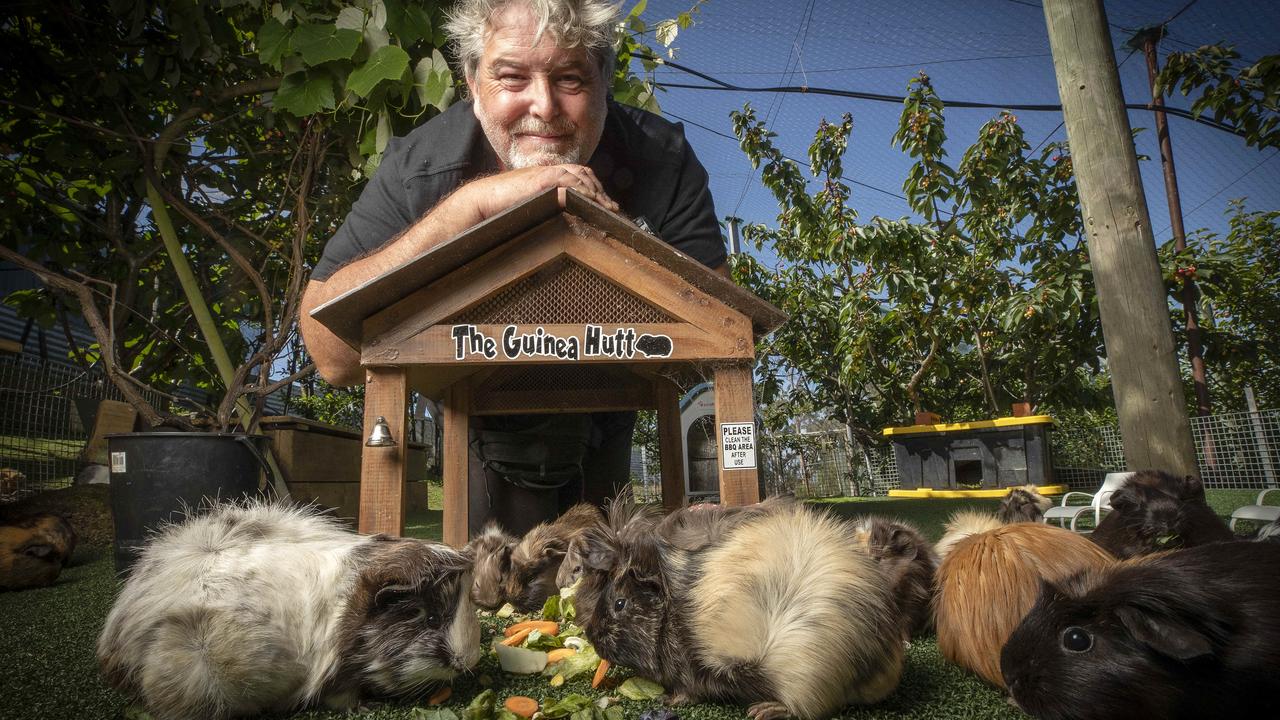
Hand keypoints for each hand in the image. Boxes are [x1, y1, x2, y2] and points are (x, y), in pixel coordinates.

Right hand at [456, 164, 619, 223]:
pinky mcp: (540, 180)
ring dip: (595, 190)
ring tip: (605, 206)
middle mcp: (548, 171)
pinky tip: (590, 201)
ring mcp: (544, 174)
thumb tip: (559, 218)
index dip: (594, 187)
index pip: (578, 175)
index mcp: (547, 176)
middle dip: (600, 189)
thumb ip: (545, 206)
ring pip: (579, 175)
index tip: (605, 204)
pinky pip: (567, 181)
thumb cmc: (501, 206)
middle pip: (583, 173)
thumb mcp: (530, 205)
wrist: (481, 200)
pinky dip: (582, 189)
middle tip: (611, 207)